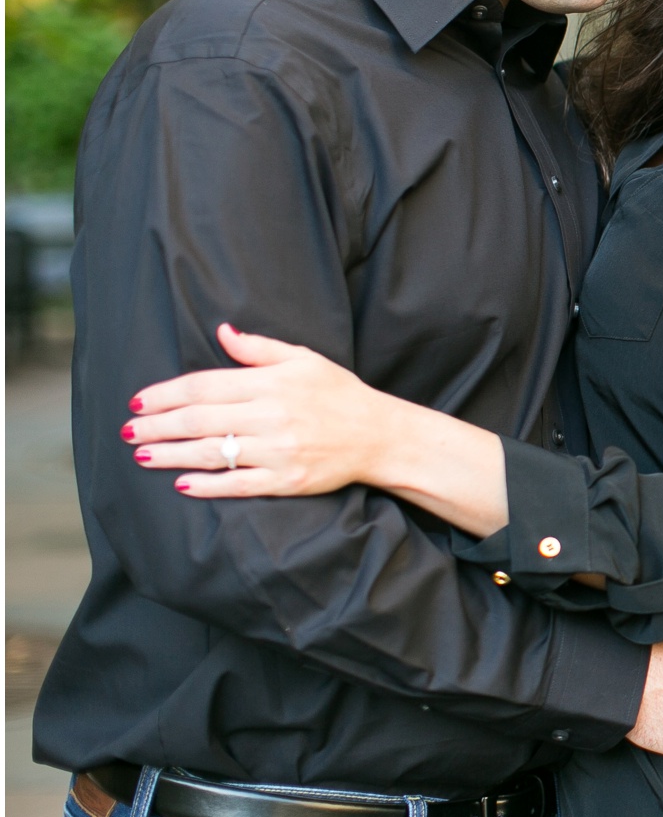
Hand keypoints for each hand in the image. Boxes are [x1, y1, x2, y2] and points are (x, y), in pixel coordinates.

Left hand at [127, 324, 494, 510]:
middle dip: (157, 425)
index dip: (166, 394)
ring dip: (170, 455)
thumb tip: (222, 331)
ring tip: (142, 455)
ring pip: (212, 453)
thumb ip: (260, 348)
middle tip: (128, 430)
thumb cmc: (339, 393)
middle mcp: (272, 416)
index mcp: (272, 383)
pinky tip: (182, 484)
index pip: (205, 386)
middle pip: (200, 420)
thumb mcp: (304, 359)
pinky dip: (207, 485)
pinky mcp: (287, 479)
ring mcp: (279, 450)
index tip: (139, 400)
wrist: (380, 435)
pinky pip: (238, 484)